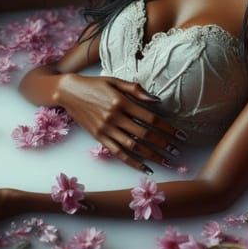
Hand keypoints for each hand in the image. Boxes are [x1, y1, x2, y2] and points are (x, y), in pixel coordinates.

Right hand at [56, 74, 185, 172]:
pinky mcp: (98, 137)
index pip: (150, 118)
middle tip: (177, 151)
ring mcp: (106, 129)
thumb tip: (157, 100)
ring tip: (166, 162)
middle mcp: (114, 117)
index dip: (167, 128)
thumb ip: (136, 90)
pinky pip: (118, 152)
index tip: (180, 135)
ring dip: (151, 155)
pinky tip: (145, 167)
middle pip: (144, 134)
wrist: (68, 92)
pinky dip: (132, 161)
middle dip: (163, 144)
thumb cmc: (94, 84)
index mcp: (121, 101)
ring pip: (133, 146)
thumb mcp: (115, 81)